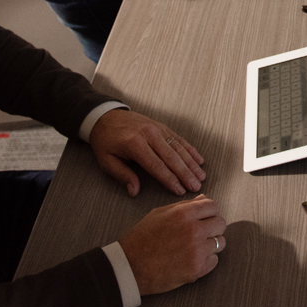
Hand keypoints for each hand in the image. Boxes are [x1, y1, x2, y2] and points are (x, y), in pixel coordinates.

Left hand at [89, 108, 205, 196]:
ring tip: (201, 176)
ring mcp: (157, 128)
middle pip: (172, 157)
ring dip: (191, 163)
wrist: (105, 116)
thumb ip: (122, 175)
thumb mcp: (107, 160)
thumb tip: (135, 191)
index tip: (179, 191)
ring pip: (178, 148)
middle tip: (196, 186)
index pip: (156, 166)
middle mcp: (149, 134)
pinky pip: (179, 139)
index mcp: (135, 144)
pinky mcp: (162, 126)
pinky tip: (199, 159)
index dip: (170, 180)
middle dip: (186, 173)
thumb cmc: (105, 141)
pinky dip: (190, 149)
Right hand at [118, 195, 227, 295]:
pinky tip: (193, 259)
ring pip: (220, 243)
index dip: (210, 211)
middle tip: (202, 233)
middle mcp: (193, 230)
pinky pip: (214, 261)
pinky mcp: (196, 270)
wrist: (129, 268)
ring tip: (196, 247)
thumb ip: (184, 206)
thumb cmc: (141, 239)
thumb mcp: (159, 214)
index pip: (213, 206)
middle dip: (213, 227)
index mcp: (184, 214)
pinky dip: (207, 261)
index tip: (205, 217)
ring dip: (211, 244)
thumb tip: (203, 199)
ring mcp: (196, 251)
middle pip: (221, 223)